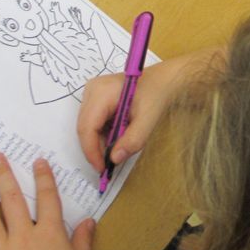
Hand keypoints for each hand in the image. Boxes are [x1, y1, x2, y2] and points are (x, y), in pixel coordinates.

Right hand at [77, 48, 225, 170]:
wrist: (163, 80)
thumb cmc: (156, 95)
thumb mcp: (148, 119)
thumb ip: (133, 140)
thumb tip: (114, 159)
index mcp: (101, 92)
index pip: (87, 127)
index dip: (91, 151)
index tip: (102, 168)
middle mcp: (91, 90)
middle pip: (85, 127)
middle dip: (95, 148)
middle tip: (109, 165)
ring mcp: (92, 92)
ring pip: (88, 126)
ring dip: (100, 141)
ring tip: (118, 148)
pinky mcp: (96, 97)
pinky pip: (93, 121)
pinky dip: (103, 133)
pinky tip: (118, 136)